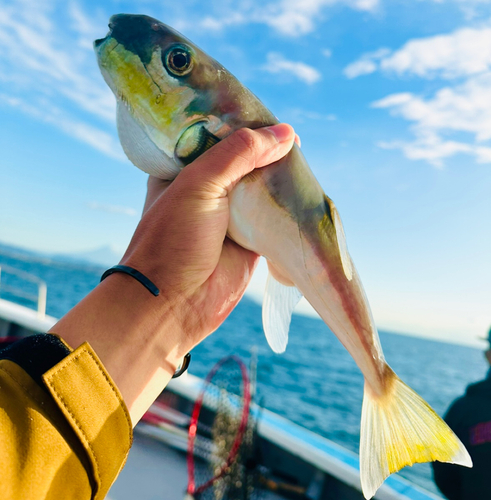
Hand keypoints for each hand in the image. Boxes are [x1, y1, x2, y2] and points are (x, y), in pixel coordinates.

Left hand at [120, 124, 295, 353]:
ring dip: (278, 177)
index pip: (213, 136)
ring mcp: (228, 215)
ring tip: (303, 156)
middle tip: (292, 134)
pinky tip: (305, 188)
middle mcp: (205, 191)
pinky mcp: (250, 239)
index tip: (265, 109)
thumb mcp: (199, 184)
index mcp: (181, 171)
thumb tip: (286, 133)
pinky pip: (273, 215)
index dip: (238, 123)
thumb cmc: (174, 240)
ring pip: (260, 188)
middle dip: (264, 150)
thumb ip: (239, 154)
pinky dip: (287, 205)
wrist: (175, 304)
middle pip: (242, 161)